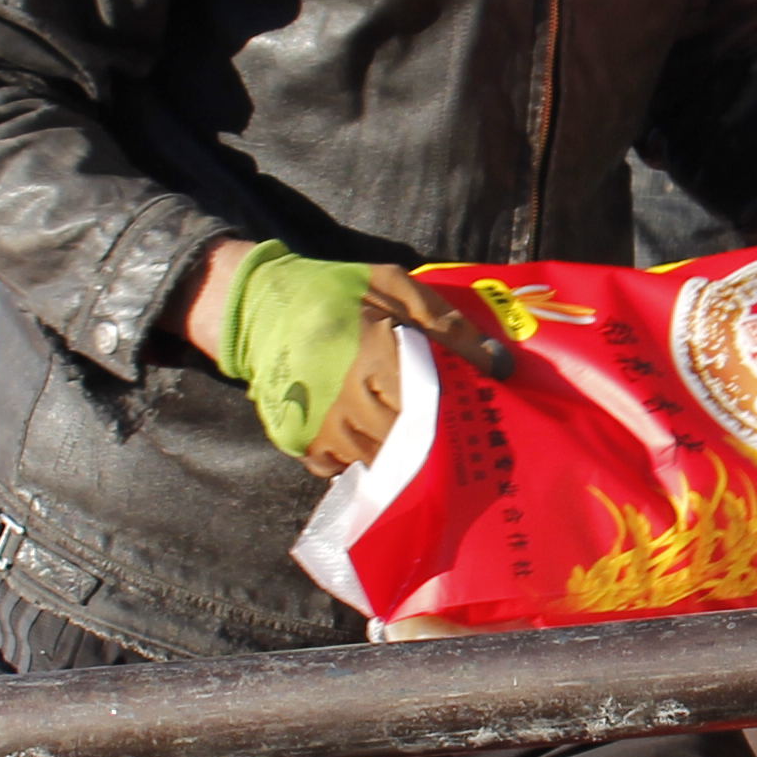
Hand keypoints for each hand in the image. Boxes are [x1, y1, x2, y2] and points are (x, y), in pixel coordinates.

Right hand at [211, 245, 522, 470]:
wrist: (257, 304)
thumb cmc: (335, 291)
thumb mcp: (395, 287)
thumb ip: (448, 325)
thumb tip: (499, 366)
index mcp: (374, 356)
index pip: (430, 409)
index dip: (453, 418)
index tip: (471, 419)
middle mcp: (347, 400)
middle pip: (408, 443)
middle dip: (430, 440)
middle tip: (447, 432)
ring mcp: (320, 427)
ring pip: (378, 461)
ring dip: (397, 452)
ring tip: (411, 436)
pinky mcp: (298, 442)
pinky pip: (342, 469)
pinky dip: (359, 458)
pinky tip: (368, 435)